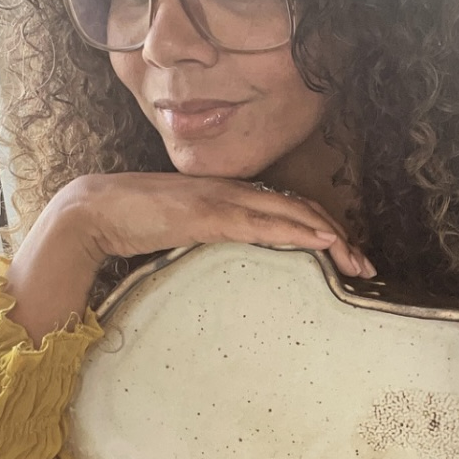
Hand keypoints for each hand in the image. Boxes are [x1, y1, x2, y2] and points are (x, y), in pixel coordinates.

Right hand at [61, 171, 375, 280]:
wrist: (93, 210)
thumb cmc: (132, 224)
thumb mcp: (182, 233)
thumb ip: (210, 239)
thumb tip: (229, 262)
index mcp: (228, 196)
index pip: (288, 208)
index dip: (322, 228)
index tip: (347, 256)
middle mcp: (232, 191)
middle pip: (301, 209)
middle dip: (339, 237)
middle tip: (366, 266)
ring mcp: (221, 200)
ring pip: (290, 214)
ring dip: (329, 237)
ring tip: (356, 260)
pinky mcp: (208, 216)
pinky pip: (261, 224)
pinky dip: (296, 232)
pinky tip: (323, 242)